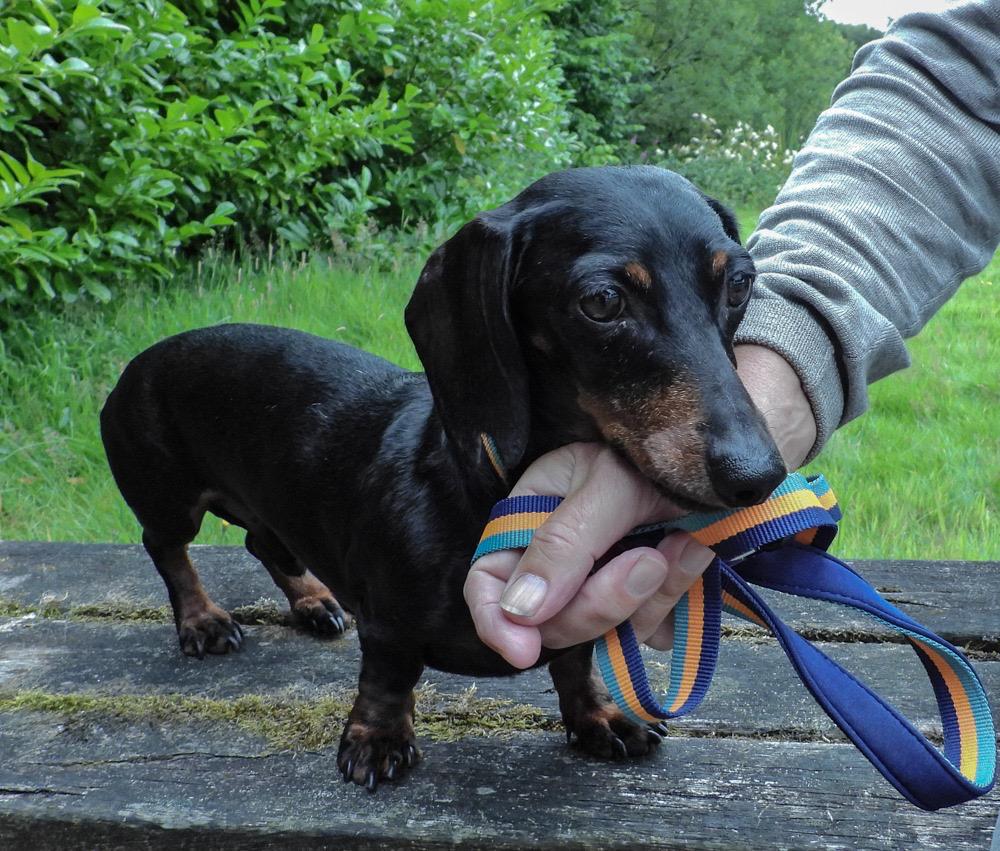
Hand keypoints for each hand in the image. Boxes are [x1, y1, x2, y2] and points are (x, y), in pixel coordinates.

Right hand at [464, 344, 816, 668]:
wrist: (733, 458)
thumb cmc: (667, 450)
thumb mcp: (610, 485)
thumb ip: (565, 544)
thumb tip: (518, 611)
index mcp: (532, 516)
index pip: (489, 581)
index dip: (497, 621)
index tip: (522, 651)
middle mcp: (560, 557)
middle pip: (549, 620)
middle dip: (598, 603)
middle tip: (646, 562)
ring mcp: (603, 584)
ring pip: (603, 633)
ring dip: (648, 595)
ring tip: (682, 541)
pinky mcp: (646, 604)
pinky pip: (647, 633)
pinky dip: (674, 599)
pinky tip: (694, 553)